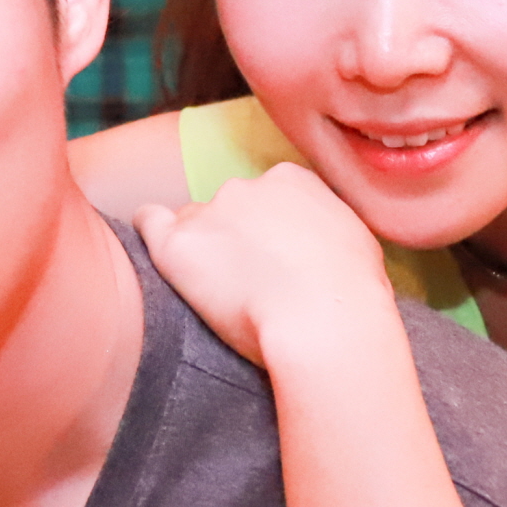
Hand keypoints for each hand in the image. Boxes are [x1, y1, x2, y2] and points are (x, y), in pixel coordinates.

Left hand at [134, 162, 390, 363]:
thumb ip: (327, 230)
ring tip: (218, 294)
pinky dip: (150, 231)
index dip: (267, 230)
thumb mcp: (357, 245)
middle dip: (233, 239)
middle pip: (228, 207)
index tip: (273, 261)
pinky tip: (160, 252)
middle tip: (248, 284)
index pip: (267, 195)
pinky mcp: (177, 243)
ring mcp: (208, 211)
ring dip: (202, 249)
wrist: (324, 325)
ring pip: (193, 223)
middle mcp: (246, 186)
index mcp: (292, 181)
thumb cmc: (352, 297)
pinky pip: (149, 222)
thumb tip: (320, 242)